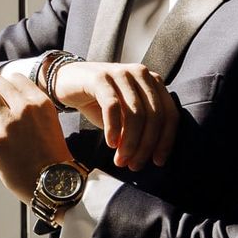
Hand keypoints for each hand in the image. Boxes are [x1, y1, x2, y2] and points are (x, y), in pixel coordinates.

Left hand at [0, 72, 75, 204]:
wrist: (55, 185)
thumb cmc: (51, 159)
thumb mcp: (49, 124)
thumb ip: (31, 109)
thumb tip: (4, 102)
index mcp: (41, 102)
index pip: (14, 77)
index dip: (2, 87)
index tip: (0, 100)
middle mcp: (25, 108)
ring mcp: (9, 124)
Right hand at [51, 60, 178, 170]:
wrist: (67, 81)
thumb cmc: (98, 100)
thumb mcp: (124, 115)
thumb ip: (139, 128)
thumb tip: (148, 155)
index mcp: (153, 82)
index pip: (170, 114)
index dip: (166, 141)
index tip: (157, 161)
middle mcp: (140, 74)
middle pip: (154, 116)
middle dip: (145, 145)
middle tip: (134, 165)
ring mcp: (121, 73)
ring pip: (135, 113)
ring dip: (129, 142)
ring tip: (121, 159)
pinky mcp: (100, 78)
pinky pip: (112, 106)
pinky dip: (113, 129)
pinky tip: (110, 143)